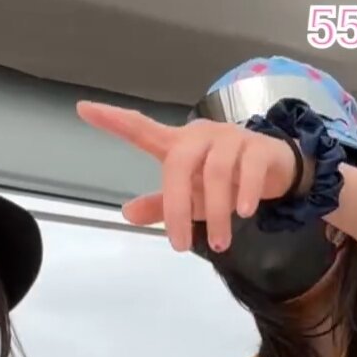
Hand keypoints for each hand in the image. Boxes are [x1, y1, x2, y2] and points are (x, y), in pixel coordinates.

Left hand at [76, 101, 298, 253]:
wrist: (274, 170)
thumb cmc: (223, 182)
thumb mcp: (191, 197)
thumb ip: (161, 205)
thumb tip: (127, 213)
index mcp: (178, 146)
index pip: (141, 129)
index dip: (114, 121)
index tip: (82, 109)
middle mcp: (200, 136)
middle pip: (179, 164)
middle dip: (177, 208)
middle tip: (180, 246)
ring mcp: (230, 139)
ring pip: (217, 173)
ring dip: (216, 213)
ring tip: (220, 243)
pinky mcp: (259, 148)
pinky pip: (249, 169)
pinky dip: (245, 192)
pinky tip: (245, 213)